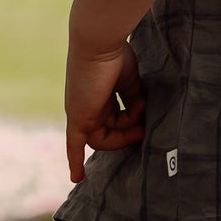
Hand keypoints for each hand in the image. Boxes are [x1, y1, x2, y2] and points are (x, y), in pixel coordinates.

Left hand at [65, 39, 144, 182]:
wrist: (100, 42)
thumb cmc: (116, 54)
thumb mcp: (129, 80)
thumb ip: (133, 99)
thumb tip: (141, 115)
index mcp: (97, 95)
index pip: (113, 118)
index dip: (128, 125)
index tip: (144, 127)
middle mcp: (87, 105)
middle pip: (111, 129)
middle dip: (130, 128)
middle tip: (146, 124)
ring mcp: (81, 112)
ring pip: (104, 136)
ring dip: (124, 131)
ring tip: (140, 114)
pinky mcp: (79, 117)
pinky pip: (75, 144)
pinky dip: (75, 161)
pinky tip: (77, 178)